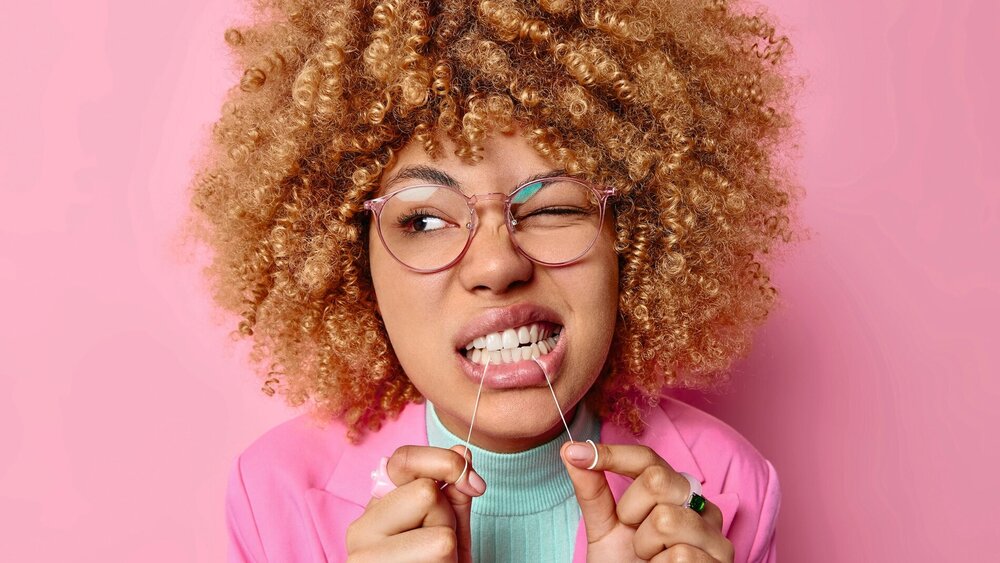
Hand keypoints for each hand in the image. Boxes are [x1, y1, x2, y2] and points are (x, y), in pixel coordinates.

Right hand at [346, 445, 486, 562]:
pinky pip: (439, 557)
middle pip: (427, 495)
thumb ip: (454, 490)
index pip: (403, 459)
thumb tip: (463, 452)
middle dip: (447, 520)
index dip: (442, 462)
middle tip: (438, 548)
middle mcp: (360, 530)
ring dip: (450, 552)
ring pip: (439, 535)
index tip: (474, 484)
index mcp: (376, 508)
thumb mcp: (449, 526)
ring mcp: (364, 560)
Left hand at [560, 442, 733, 561]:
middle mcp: (700, 506)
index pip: (647, 459)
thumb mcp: (604, 529)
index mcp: (673, 492)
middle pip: (656, 480)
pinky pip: (680, 555)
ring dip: (645, 547)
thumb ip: (592, 491)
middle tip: (635, 536)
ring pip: (666, 519)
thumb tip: (570, 451)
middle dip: (630, 512)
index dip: (612, 454)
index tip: (576, 453)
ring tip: (651, 558)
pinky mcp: (721, 561)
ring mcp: (715, 534)